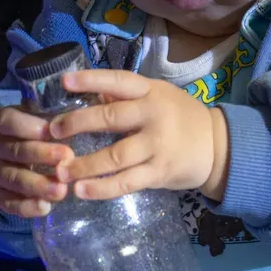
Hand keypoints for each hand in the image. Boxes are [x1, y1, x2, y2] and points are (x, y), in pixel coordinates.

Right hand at [0, 106, 74, 217]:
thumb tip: (90, 99)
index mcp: (2, 121)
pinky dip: (27, 207)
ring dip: (38, 185)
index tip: (53, 130)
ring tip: (61, 191)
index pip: (11, 122)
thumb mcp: (35, 115)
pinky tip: (45, 208)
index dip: (31, 127)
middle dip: (42, 155)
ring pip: (14, 179)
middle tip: (67, 158)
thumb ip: (54, 111)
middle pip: (17, 151)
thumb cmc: (30, 131)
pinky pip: (9, 203)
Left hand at [49, 70, 229, 200]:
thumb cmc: (178, 117)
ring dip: (84, 165)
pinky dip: (102, 188)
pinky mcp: (159, 172)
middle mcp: (154, 115)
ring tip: (60, 172)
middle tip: (53, 131)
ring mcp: (158, 146)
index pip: (118, 81)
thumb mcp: (157, 96)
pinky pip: (126, 182)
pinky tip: (82, 191)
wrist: (217, 146)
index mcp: (150, 91)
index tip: (64, 81)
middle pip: (111, 118)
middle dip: (78, 124)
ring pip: (115, 156)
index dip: (91, 80)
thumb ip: (125, 98)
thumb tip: (84, 95)